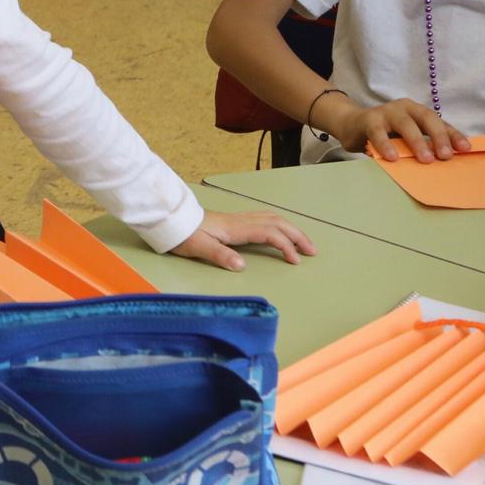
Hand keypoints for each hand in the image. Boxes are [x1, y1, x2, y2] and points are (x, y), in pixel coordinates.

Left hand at [169, 210, 316, 271]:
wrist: (171, 220)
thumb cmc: (183, 235)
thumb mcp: (198, 248)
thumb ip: (220, 255)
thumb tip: (241, 265)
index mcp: (236, 228)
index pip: (269, 234)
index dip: (285, 246)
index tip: (295, 261)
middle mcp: (240, 221)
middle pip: (277, 222)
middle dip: (297, 235)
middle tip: (312, 251)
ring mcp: (238, 219)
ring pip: (272, 218)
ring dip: (290, 229)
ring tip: (303, 243)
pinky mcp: (234, 221)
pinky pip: (264, 218)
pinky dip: (279, 224)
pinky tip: (280, 231)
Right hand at [332, 98, 471, 162]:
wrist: (350, 126)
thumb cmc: (384, 135)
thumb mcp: (406, 138)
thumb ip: (421, 145)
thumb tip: (445, 163)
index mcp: (418, 112)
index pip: (440, 123)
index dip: (453, 135)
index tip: (466, 150)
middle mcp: (405, 108)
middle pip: (427, 118)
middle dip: (438, 137)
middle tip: (446, 156)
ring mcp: (387, 112)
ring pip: (406, 124)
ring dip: (417, 142)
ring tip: (425, 159)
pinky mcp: (369, 119)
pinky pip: (378, 133)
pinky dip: (386, 145)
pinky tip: (393, 158)